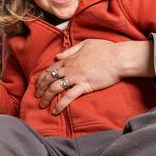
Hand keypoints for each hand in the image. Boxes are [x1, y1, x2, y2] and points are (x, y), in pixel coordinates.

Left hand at [35, 39, 152, 113]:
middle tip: (36, 96)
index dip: (42, 77)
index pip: (51, 68)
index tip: (38, 83)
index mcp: (70, 59)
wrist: (118, 58)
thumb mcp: (86, 44)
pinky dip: (60, 105)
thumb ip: (70, 50)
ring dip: (46, 97)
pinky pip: (68, 97)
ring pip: (55, 88)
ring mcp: (76, 78)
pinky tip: (55, 111)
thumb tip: (57, 56)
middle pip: (49, 79)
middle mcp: (69, 69)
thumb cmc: (105, 49)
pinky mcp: (84, 86)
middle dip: (40, 88)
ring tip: (42, 105)